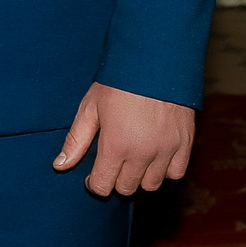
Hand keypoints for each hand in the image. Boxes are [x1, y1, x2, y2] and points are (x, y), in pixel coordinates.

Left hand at [52, 82, 194, 197]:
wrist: (155, 59)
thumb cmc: (119, 80)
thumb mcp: (91, 106)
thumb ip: (76, 140)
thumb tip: (60, 166)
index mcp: (115, 146)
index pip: (102, 186)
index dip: (95, 183)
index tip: (95, 173)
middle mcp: (142, 154)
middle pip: (126, 188)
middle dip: (116, 179)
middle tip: (114, 162)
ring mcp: (166, 150)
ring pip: (151, 185)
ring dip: (140, 177)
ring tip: (135, 158)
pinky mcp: (185, 143)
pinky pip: (176, 173)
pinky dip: (166, 170)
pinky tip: (156, 156)